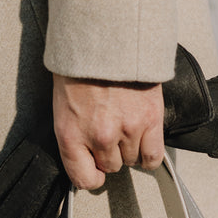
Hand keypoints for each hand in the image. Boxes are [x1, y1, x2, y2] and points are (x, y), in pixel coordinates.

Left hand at [52, 75, 163, 189]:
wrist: (104, 38)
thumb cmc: (81, 68)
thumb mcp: (63, 106)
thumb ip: (74, 136)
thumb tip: (86, 158)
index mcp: (71, 135)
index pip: (83, 179)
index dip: (92, 177)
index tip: (95, 171)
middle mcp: (99, 137)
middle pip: (112, 167)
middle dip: (111, 154)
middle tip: (111, 132)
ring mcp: (127, 130)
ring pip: (132, 160)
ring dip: (130, 148)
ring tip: (126, 126)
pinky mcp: (150, 120)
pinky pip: (153, 156)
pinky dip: (150, 155)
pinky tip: (144, 142)